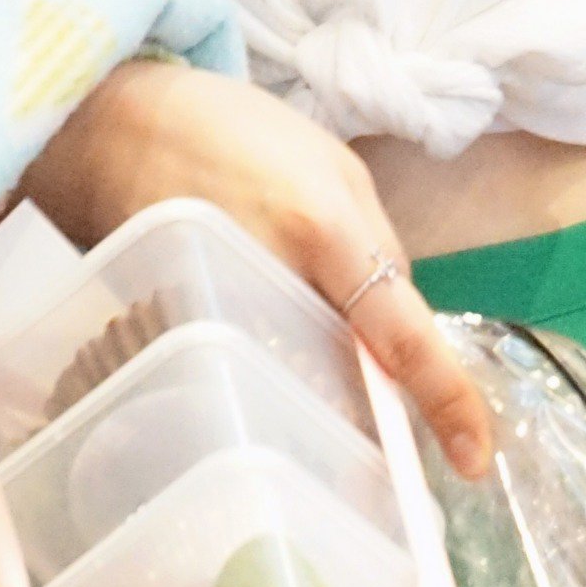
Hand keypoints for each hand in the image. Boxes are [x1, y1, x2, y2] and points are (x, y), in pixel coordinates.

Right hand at [24, 62, 496, 478]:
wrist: (110, 125)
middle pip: (345, 377)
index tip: (474, 461)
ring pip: (293, 386)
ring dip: (312, 391)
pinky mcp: (178, 333)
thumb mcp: (335, 166)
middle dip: (367, 400)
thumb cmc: (232, 131)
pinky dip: (259, 375)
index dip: (446, 401)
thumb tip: (396, 331)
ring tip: (296, 365)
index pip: (401, 334)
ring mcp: (220, 315)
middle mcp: (275, 278)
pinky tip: (249, 349)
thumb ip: (378, 247)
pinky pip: (240, 374)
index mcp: (324, 230)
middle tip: (369, 403)